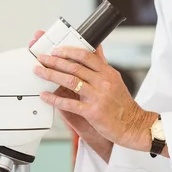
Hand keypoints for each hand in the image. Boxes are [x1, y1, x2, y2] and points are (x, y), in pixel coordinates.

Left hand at [33, 42, 156, 151]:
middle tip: (42, 58)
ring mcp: (98, 97)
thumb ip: (102, 64)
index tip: (55, 50)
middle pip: (75, 67)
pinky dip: (55, 99)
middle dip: (55, 61)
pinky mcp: (93, 112)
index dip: (68, 51)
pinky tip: (45, 96)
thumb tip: (96, 46)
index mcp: (107, 72)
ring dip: (52, 75)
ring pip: (70, 82)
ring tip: (39, 72)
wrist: (132, 124)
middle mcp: (103, 82)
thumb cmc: (121, 103)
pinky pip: (70, 104)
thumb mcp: (114, 79)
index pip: (86, 56)